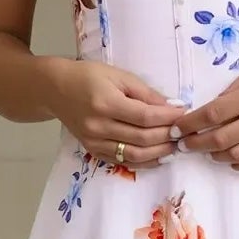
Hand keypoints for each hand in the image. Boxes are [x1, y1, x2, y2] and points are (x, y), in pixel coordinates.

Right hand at [43, 58, 186, 165]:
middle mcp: (99, 126)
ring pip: (134, 155)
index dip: (168, 118)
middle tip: (184, 132)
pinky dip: (144, 162)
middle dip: (168, 136)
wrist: (55, 89)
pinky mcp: (93, 151)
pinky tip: (159, 156)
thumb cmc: (88, 76)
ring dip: (159, 153)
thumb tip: (171, 108)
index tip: (184, 114)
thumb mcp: (118, 75)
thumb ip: (145, 93)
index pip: (145, 117)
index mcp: (106, 103)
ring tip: (175, 146)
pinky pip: (123, 162)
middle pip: (142, 139)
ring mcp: (95, 142)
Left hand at [176, 59, 238, 172]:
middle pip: (220, 139)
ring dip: (215, 155)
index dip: (190, 124)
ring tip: (206, 150)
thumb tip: (207, 113)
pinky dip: (238, 164)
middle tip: (184, 144)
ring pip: (236, 155)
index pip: (213, 114)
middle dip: (196, 143)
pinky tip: (230, 157)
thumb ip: (231, 93)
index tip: (177, 129)